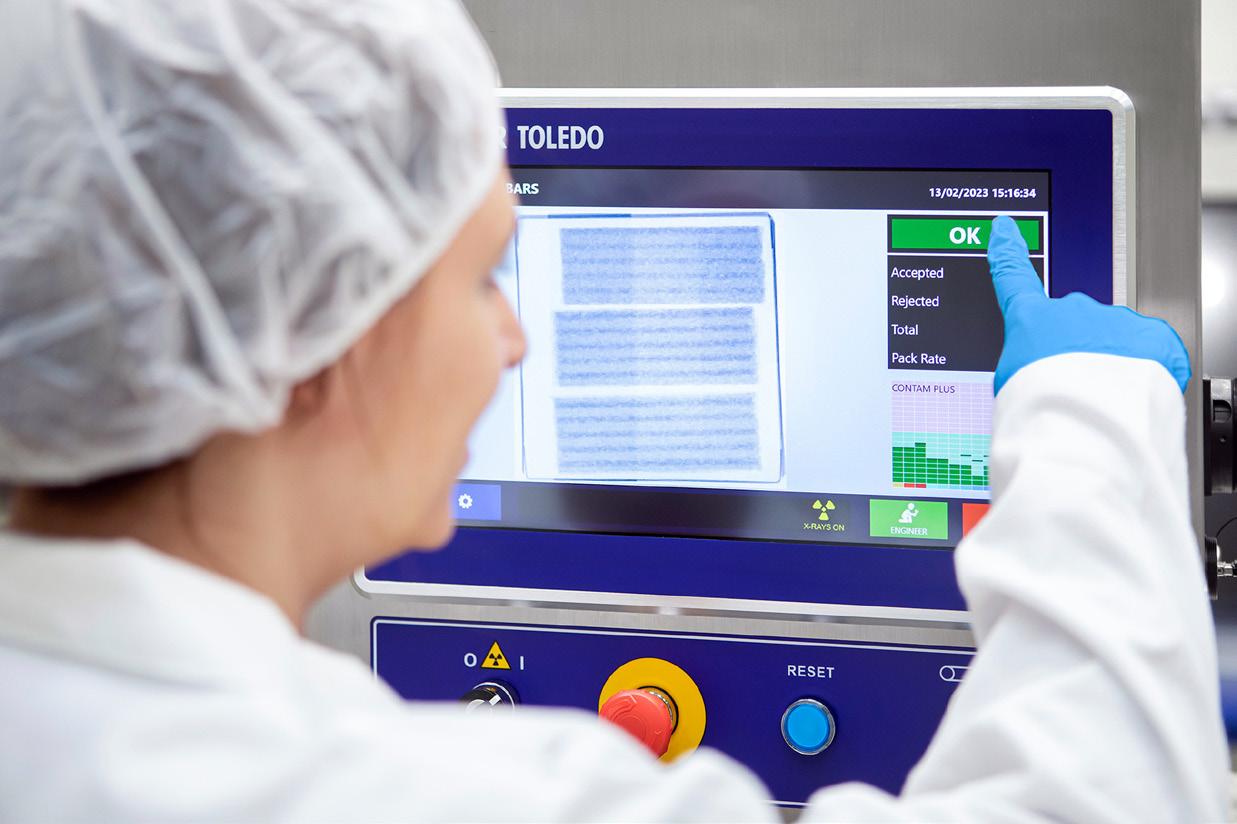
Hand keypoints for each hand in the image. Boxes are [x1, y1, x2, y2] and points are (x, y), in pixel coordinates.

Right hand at [987, 215, 1190, 392]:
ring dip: (1113, 364)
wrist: (1087, 420)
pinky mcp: (1152, 334)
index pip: (1013, 277)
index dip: (1008, 250)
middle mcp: (1071, 310)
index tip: (1006, 229)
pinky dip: (1144, 371)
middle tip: (1076, 386)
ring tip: (1104, 397)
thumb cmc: (1043, 404)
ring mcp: (1112, 318)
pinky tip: (1131, 391)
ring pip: (1115, 339)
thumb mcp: (1008, 384)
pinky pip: (1150, 350)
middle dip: (1078, 351)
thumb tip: (1039, 365)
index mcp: (1031, 319)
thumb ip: (1024, 363)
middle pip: (1074, 325)